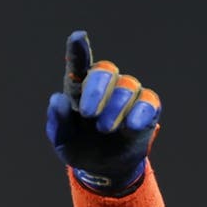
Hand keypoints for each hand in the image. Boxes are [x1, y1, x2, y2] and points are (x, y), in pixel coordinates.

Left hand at [45, 30, 160, 195]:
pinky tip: (131, 126)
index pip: (79, 62)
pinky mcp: (147, 108)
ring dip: (115, 108)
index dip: (79, 49)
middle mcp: (105, 85)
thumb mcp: (63, 140)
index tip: (78, 37)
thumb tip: (57, 100)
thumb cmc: (79, 147)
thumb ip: (58, 121)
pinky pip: (148, 101)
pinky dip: (139, 112)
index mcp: (79, 87)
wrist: (103, 169)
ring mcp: (127, 94)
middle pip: (105, 70)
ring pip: (126, 87)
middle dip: (96, 89)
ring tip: (105, 129)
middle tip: (88, 113)